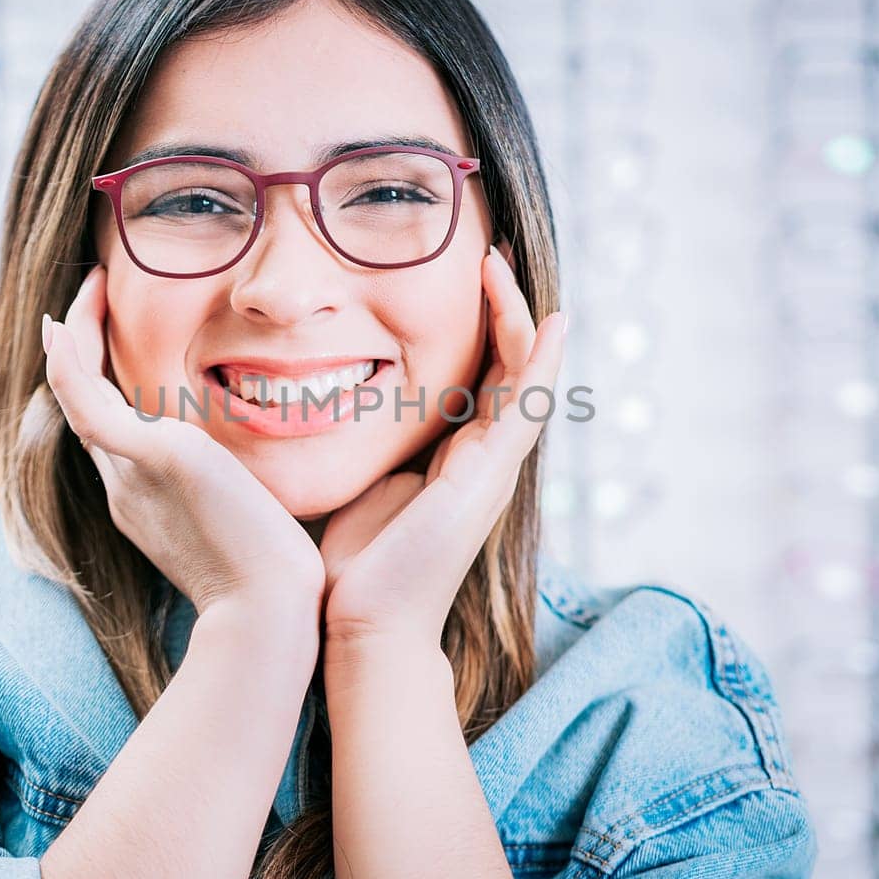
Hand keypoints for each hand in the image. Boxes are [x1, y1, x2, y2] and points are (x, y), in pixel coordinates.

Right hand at [42, 265, 325, 620]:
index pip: (116, 431)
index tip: (119, 341)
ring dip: (77, 338)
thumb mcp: (257, 525)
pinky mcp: (149, 457)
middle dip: (83, 351)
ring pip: (80, 395)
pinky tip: (66, 320)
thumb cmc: (278, 581)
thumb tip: (270, 480)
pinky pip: (85, 398)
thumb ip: (249, 495)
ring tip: (91, 287)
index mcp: (149, 501)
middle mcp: (126, 486)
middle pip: (89, 408)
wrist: (268, 614)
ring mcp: (130, 473)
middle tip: (91, 297)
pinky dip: (70, 358)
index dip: (107, 385)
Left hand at [317, 246, 565, 653]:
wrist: (364, 625)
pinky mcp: (490, 475)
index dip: (478, 327)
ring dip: (515, 316)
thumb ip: (366, 446)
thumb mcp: (360, 484)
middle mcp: (482, 459)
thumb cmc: (353, 569)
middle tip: (486, 253)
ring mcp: (492, 467)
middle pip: (508, 367)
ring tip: (496, 264)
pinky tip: (548, 321)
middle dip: (501, 309)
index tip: (460, 277)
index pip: (480, 378)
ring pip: (522, 375)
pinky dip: (539, 360)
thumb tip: (331, 405)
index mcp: (454, 460)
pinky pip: (525, 404)